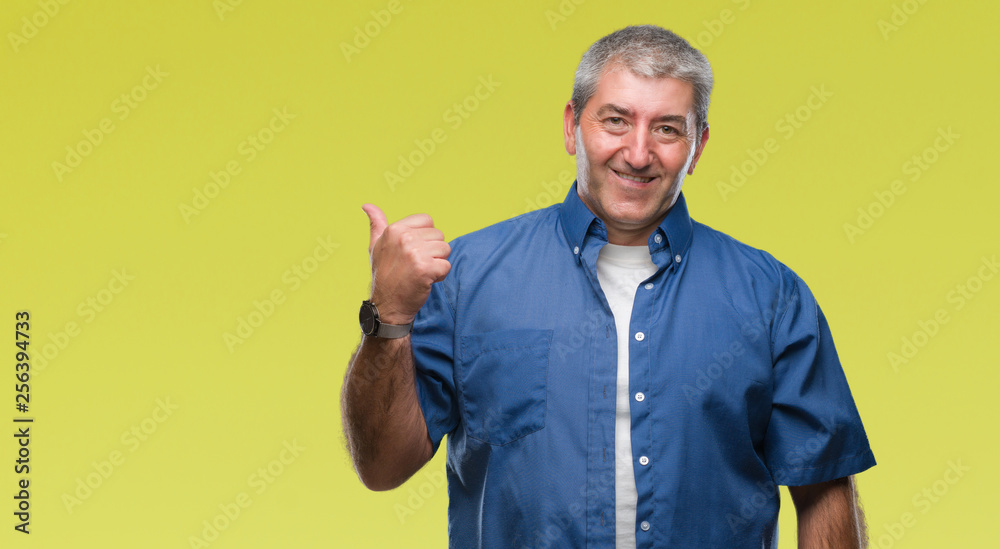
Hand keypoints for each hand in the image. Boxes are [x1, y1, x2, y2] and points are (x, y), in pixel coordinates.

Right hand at [362, 204, 450, 325]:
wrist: (387, 306)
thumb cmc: (384, 275)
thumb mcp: (375, 246)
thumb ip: (376, 224)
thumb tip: (367, 206)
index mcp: (394, 229)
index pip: (428, 220)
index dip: (425, 237)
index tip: (413, 251)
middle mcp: (404, 238)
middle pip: (439, 235)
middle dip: (432, 251)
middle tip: (415, 265)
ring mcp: (415, 253)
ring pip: (445, 250)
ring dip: (437, 263)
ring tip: (420, 272)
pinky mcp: (426, 269)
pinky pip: (446, 266)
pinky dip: (440, 276)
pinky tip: (425, 281)